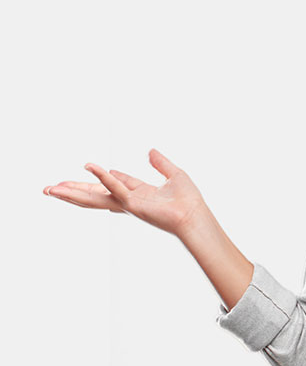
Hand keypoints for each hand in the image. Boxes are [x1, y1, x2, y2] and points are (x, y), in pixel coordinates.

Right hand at [43, 148, 210, 237]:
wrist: (194, 215)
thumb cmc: (189, 200)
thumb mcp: (174, 174)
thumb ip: (161, 163)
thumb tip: (151, 150)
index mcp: (139, 194)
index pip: (115, 183)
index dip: (102, 177)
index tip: (89, 168)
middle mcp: (130, 200)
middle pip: (96, 194)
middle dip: (74, 191)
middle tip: (51, 188)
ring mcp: (128, 204)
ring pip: (95, 197)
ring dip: (72, 192)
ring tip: (51, 189)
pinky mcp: (132, 204)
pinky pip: (114, 188)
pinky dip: (102, 177)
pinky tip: (89, 168)